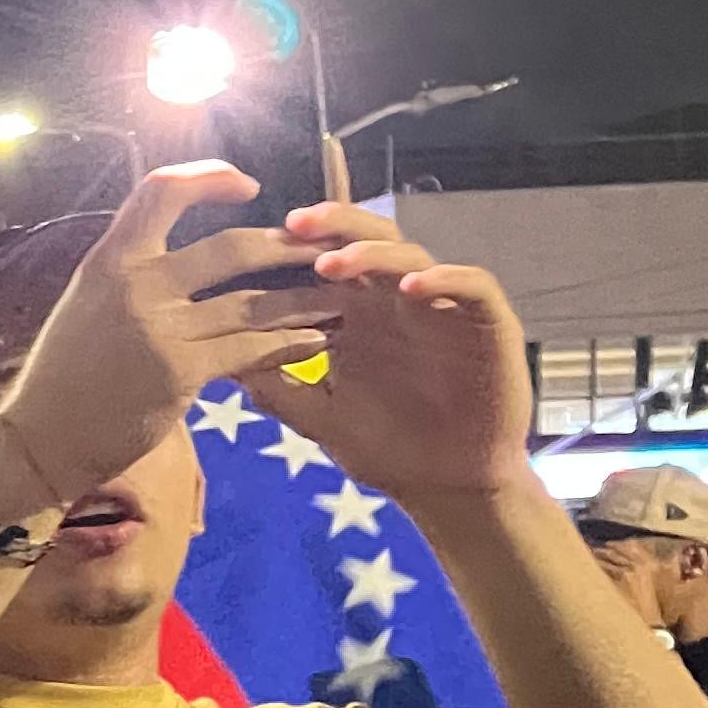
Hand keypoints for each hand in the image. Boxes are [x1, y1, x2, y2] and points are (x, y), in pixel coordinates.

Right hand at [0, 164, 339, 509]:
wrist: (41, 440)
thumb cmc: (66, 374)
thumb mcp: (88, 303)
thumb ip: (132, 271)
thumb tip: (177, 245)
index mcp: (109, 260)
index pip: (162, 191)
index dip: (210, 176)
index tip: (246, 184)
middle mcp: (134, 286)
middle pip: (230, 247)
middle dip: (288, 247)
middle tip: (324, 250)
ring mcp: (158, 329)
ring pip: (252, 303)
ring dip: (305, 300)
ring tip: (340, 298)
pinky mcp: (180, 373)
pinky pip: (250, 350)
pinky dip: (289, 343)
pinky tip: (315, 340)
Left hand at [238, 202, 537, 502]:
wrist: (447, 485)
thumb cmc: (385, 447)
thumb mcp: (318, 416)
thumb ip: (276, 386)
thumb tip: (219, 357)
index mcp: (356, 316)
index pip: (324, 263)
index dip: (292, 249)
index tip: (249, 244)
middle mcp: (397, 302)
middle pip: (366, 242)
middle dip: (332, 226)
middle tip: (292, 222)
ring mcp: (443, 308)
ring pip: (412, 256)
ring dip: (372, 254)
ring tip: (331, 264)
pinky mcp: (488, 324)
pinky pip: (473, 286)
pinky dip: (444, 280)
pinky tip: (411, 289)